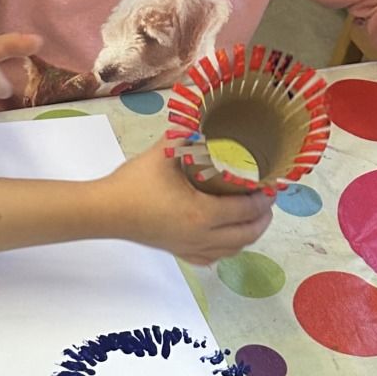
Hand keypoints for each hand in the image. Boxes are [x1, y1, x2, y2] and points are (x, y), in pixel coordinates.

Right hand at [98, 142, 274, 263]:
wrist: (105, 211)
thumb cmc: (133, 183)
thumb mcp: (163, 153)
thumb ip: (187, 134)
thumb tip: (204, 117)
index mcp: (202, 214)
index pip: (246, 210)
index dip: (264, 199)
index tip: (271, 185)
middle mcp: (201, 237)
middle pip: (246, 235)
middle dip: (262, 218)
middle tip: (266, 200)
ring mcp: (189, 248)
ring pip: (232, 250)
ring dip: (248, 235)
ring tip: (252, 217)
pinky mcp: (177, 252)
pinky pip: (211, 258)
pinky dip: (226, 249)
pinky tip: (225, 239)